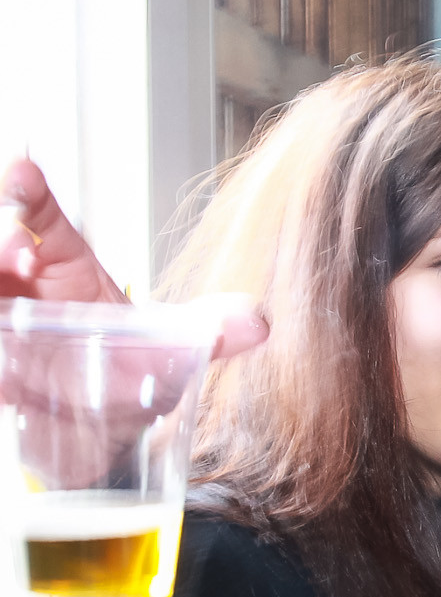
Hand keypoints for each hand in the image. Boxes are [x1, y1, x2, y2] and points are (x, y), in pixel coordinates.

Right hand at [1, 157, 266, 358]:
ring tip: (14, 283)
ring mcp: (3, 317)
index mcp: (67, 265)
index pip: (40, 217)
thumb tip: (259, 322)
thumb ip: (211, 332)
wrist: (106, 426)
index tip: (24, 170)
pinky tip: (5, 366)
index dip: (28, 189)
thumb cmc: (131, 370)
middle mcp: (23, 283)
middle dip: (1, 238)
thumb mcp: (172, 347)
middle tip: (22, 254)